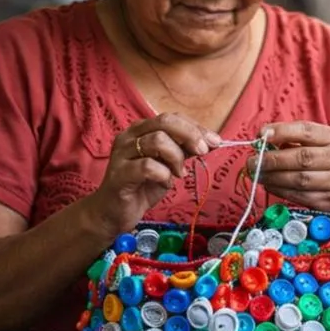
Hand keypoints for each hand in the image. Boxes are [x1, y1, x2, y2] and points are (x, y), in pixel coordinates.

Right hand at [90, 113, 219, 235]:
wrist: (114, 212)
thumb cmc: (142, 185)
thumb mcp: (169, 164)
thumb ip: (185, 150)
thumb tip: (213, 141)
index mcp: (141, 130)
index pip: (173, 118)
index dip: (196, 128)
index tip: (215, 141)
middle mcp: (129, 136)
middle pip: (165, 121)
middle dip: (190, 135)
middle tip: (202, 152)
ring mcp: (121, 154)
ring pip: (157, 141)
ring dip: (176, 158)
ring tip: (178, 173)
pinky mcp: (119, 174)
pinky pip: (148, 167)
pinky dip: (164, 174)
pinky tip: (165, 182)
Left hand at [250, 122, 329, 214]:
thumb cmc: (321, 161)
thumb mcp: (313, 143)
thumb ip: (290, 137)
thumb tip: (263, 137)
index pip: (307, 131)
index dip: (283, 132)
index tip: (262, 135)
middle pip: (302, 158)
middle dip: (273, 159)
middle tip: (253, 162)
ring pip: (299, 179)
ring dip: (273, 177)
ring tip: (257, 174)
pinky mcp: (329, 201)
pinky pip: (300, 196)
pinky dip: (280, 190)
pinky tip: (269, 185)